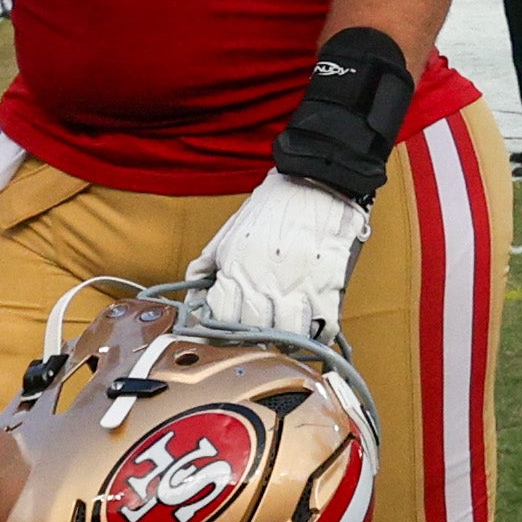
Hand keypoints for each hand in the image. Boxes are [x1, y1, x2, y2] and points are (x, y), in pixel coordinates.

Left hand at [185, 175, 373, 346]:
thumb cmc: (272, 206)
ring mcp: (299, 287)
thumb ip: (206, 267)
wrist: (315, 182)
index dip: (221, 332)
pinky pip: (323, 329)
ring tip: (284, 332)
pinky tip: (310, 324)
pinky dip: (317, 334)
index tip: (226, 333)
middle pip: (253, 335)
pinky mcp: (329, 288)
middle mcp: (265, 282)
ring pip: (288, 338)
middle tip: (256, 335)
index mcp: (236, 269)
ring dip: (285, 340)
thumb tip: (192, 299)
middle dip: (252, 339)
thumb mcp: (228, 233)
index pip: (220, 321)